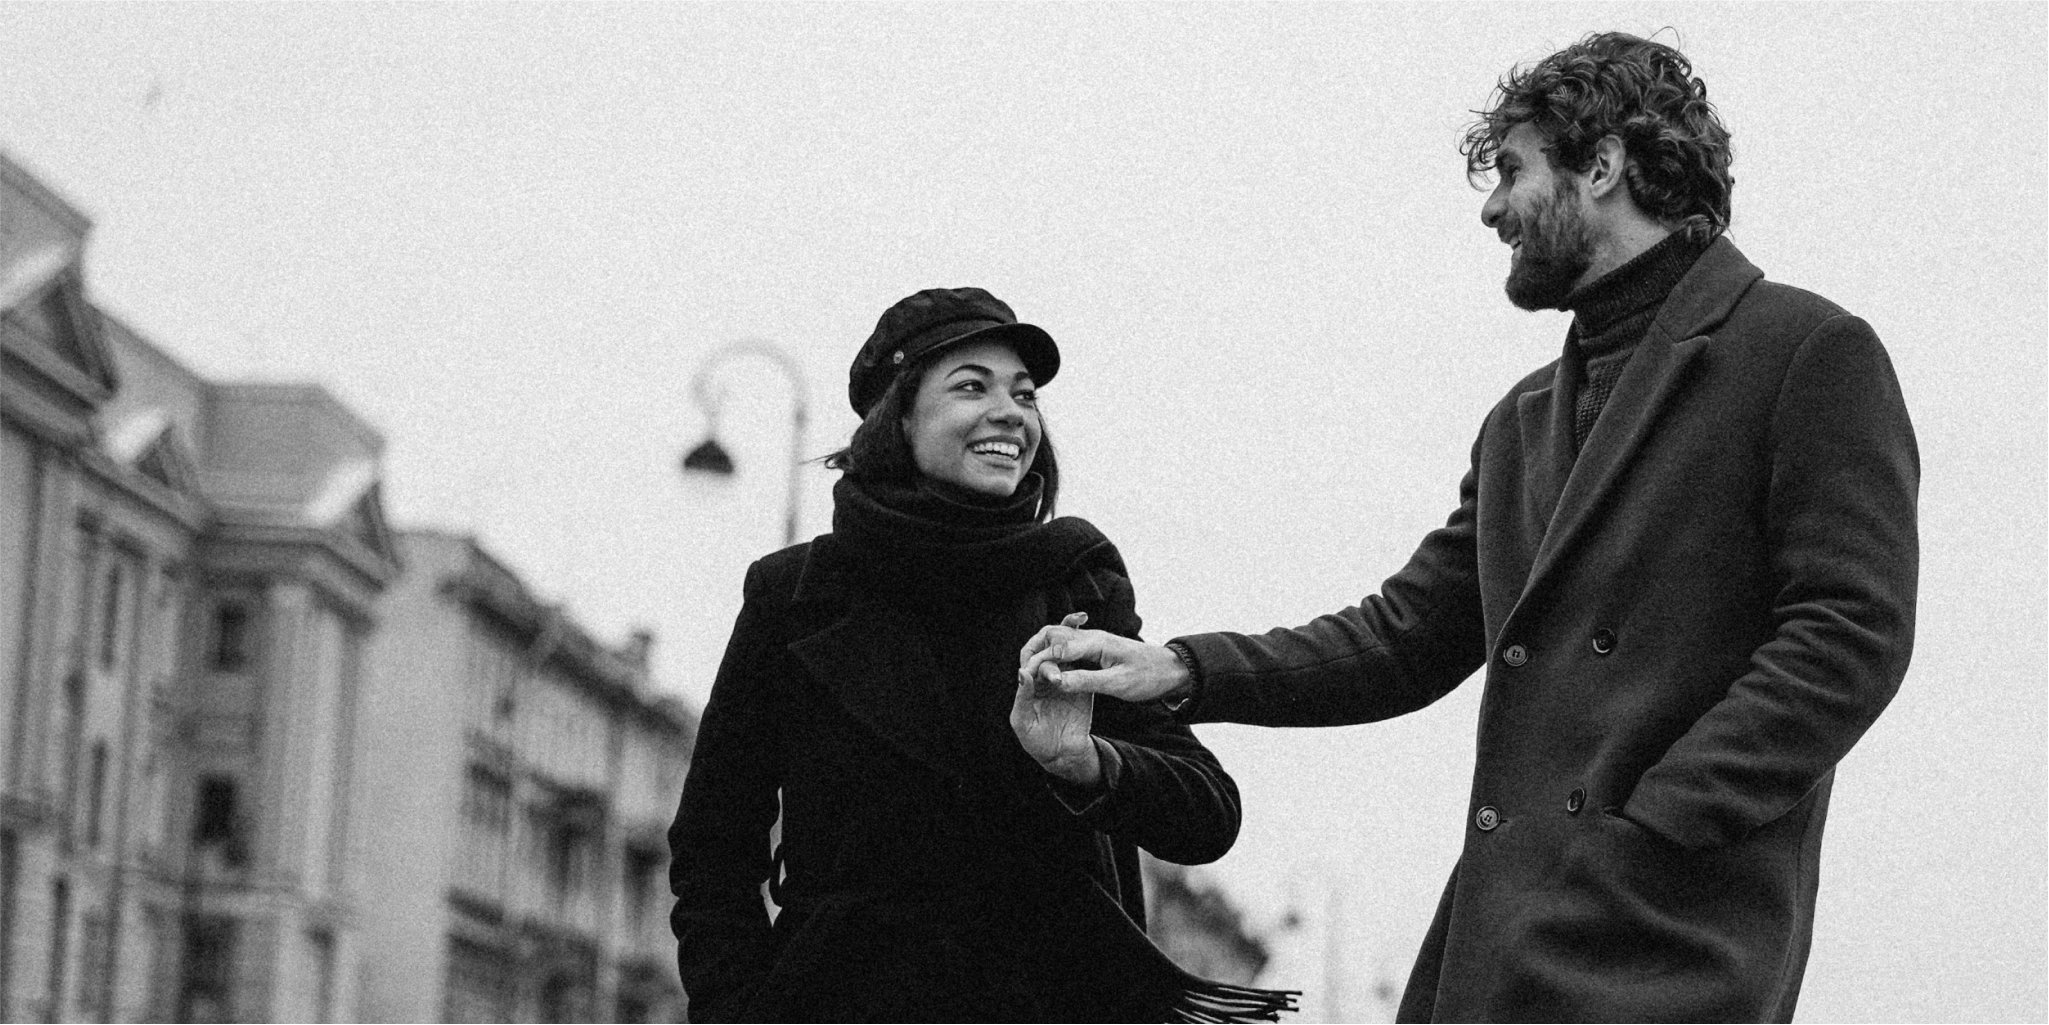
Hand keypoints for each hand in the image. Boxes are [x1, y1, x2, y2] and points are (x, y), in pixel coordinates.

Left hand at [1011, 613, 1100, 784]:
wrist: (1063, 754)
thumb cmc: (1036, 741)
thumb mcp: (1024, 721)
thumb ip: (1023, 697)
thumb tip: (1023, 671)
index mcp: (1031, 682)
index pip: (1033, 656)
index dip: (1040, 645)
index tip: (1050, 635)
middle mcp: (1047, 677)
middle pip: (1052, 649)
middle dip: (1059, 631)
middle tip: (1075, 618)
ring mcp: (1066, 679)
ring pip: (1069, 653)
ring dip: (1075, 635)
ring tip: (1082, 618)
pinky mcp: (1083, 685)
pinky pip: (1085, 666)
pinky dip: (1089, 651)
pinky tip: (1095, 637)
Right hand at [1017, 619, 1191, 702]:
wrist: (1172, 671)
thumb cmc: (1148, 677)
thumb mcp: (1117, 685)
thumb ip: (1085, 681)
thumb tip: (1056, 682)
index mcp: (1095, 643)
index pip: (1057, 648)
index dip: (1039, 662)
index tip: (1027, 678)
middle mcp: (1092, 638)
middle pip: (1051, 635)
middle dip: (1034, 650)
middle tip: (1022, 671)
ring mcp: (1094, 642)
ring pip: (1058, 640)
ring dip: (1042, 653)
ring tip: (1030, 671)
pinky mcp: (1096, 650)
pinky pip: (1068, 649)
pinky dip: (1055, 656)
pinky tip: (1050, 669)